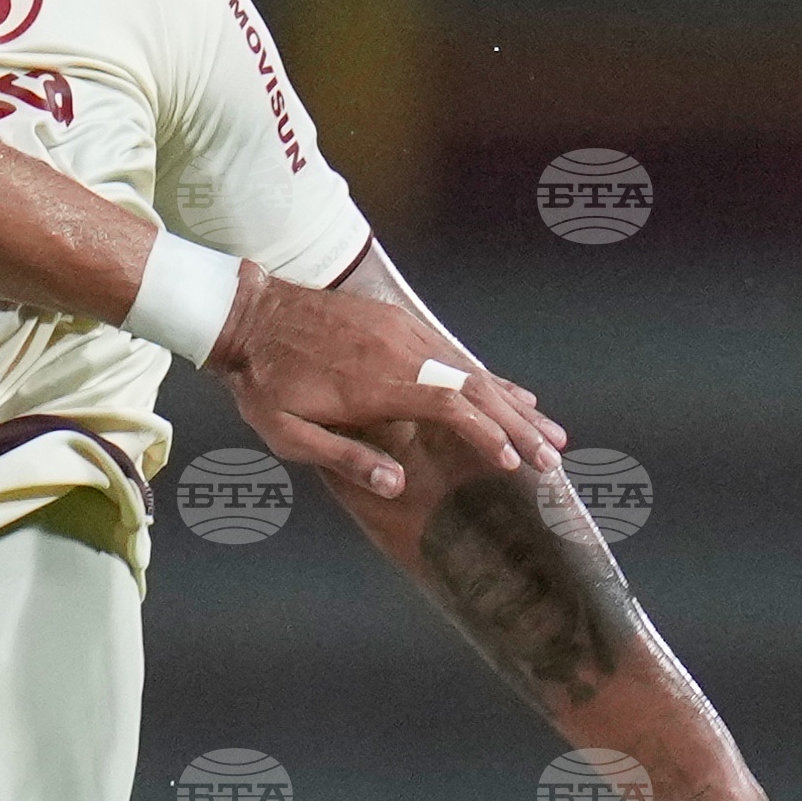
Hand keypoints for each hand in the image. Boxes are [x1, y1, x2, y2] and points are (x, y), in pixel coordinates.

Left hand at [212, 264, 565, 499]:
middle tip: (554, 454)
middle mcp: (399, 353)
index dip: (486, 435)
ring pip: (471, 368)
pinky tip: (510, 393)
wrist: (248, 315)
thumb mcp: (288, 434)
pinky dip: (486, 378)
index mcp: (375, 385)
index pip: (449, 409)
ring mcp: (401, 333)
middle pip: (475, 388)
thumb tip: (397, 485)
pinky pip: (453, 353)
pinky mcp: (398, 323)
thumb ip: (344, 459)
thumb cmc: (262, 384)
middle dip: (518, 424)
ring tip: (548, 429)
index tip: (514, 462)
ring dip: (512, 402)